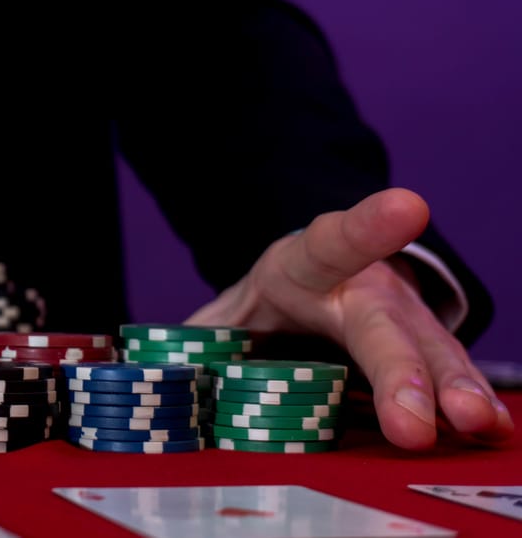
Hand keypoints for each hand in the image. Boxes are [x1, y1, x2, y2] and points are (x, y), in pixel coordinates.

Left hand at [187, 188, 513, 449]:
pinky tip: (488, 425)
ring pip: (431, 348)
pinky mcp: (422, 348)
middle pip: (387, 322)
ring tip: (476, 423)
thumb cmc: (270, 301)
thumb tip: (143, 373)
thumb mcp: (228, 311)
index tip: (410, 206)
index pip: (335, 240)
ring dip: (454, 388)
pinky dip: (469, 398)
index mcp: (307, 265)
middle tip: (431, 413)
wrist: (318, 280)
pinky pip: (449, 372)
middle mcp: (363, 286)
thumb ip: (195, 340)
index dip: (370, 225)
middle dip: (409, 369)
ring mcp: (400, 316)